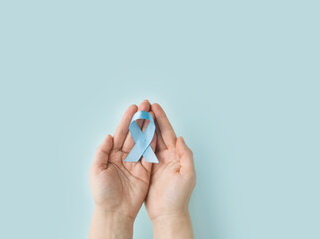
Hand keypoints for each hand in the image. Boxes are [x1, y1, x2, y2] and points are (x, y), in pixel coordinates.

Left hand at [89, 100, 155, 238]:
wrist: (114, 211)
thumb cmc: (102, 193)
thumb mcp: (96, 171)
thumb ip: (102, 152)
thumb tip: (109, 136)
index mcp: (111, 155)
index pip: (121, 134)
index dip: (127, 121)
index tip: (133, 108)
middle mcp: (124, 157)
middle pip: (134, 135)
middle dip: (140, 120)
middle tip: (145, 106)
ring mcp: (135, 163)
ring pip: (143, 142)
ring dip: (148, 128)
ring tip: (153, 115)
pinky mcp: (145, 172)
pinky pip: (150, 155)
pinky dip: (153, 144)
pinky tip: (156, 133)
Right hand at [145, 103, 195, 238]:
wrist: (168, 213)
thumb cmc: (179, 197)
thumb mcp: (188, 175)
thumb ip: (186, 156)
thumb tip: (181, 138)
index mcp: (176, 155)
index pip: (167, 133)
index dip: (161, 119)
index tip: (155, 107)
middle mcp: (166, 156)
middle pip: (157, 133)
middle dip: (151, 119)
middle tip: (144, 106)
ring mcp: (156, 162)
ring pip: (148, 140)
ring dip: (143, 127)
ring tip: (137, 116)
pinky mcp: (147, 169)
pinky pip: (141, 152)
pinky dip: (137, 142)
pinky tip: (132, 134)